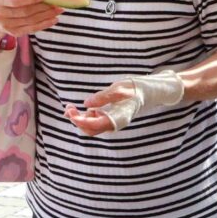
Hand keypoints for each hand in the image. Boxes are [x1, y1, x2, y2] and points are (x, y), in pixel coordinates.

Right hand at [0, 0, 62, 37]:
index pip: (15, 0)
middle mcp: (0, 14)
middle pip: (25, 12)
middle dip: (43, 7)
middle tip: (57, 2)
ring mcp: (6, 26)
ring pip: (30, 21)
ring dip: (47, 16)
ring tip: (59, 10)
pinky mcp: (14, 33)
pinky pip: (31, 29)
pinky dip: (44, 24)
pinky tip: (54, 19)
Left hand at [64, 71, 184, 135]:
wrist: (149, 92)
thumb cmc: (135, 88)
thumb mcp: (119, 88)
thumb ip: (103, 96)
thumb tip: (86, 104)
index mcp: (119, 118)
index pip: (96, 125)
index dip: (82, 121)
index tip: (71, 112)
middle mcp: (115, 124)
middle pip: (91, 130)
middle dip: (77, 120)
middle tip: (67, 107)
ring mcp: (112, 123)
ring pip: (91, 128)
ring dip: (79, 119)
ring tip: (69, 107)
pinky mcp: (109, 119)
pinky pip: (94, 123)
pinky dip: (84, 117)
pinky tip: (78, 108)